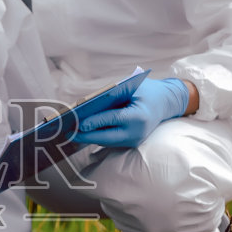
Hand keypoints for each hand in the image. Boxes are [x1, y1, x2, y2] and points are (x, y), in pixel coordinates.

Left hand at [74, 78, 191, 148]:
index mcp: (138, 117)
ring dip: (88, 137)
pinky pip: (110, 141)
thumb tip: (87, 105)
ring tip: (68, 132)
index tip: (75, 123)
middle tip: (66, 132)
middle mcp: (136, 133)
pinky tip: (81, 132)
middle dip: (85, 135)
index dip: (93, 122)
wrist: (166, 102)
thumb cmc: (146, 91)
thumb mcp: (130, 88)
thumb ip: (111, 95)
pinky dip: (96, 136)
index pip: (112, 120)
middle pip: (105, 137)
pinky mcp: (130, 143)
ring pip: (106, 141)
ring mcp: (134, 141)